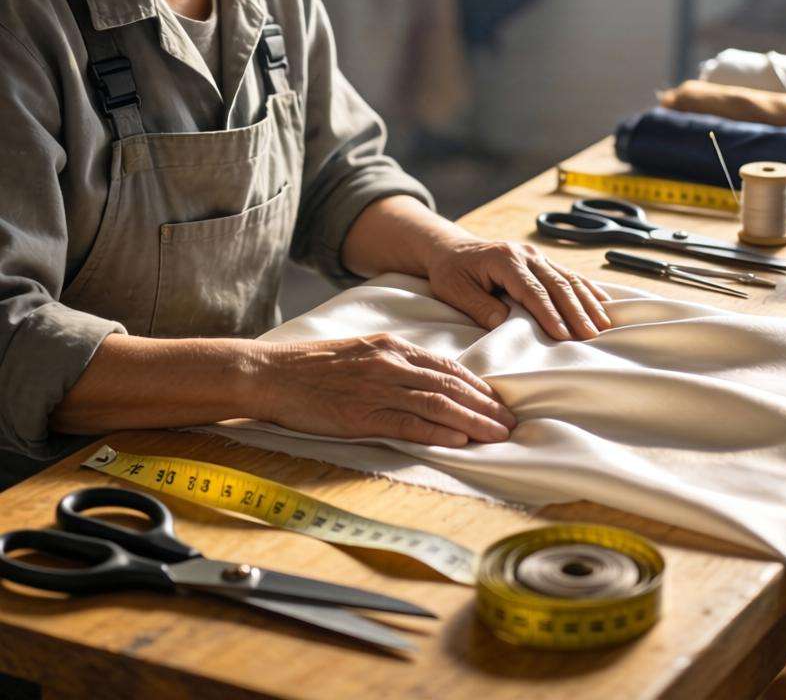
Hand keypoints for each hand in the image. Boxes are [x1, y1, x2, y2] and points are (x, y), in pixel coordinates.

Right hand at [249, 334, 516, 446]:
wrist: (272, 373)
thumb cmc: (314, 366)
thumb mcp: (362, 352)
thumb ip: (394, 363)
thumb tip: (428, 381)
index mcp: (392, 347)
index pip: (447, 367)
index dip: (478, 386)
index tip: (499, 402)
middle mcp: (391, 364)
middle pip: (451, 385)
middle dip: (486, 405)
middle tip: (511, 422)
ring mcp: (378, 389)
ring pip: (438, 404)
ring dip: (474, 421)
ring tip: (498, 435)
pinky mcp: (362, 415)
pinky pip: (409, 424)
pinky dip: (438, 432)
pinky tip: (460, 441)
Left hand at [424, 238, 613, 339]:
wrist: (453, 249)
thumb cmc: (451, 272)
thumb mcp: (454, 290)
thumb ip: (478, 306)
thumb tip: (504, 322)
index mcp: (504, 259)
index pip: (532, 290)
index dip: (549, 313)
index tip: (563, 335)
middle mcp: (526, 254)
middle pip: (557, 284)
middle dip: (576, 311)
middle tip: (591, 337)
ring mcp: (537, 256)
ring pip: (569, 279)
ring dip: (588, 302)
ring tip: (604, 325)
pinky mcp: (543, 261)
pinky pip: (570, 275)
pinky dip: (589, 290)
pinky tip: (605, 304)